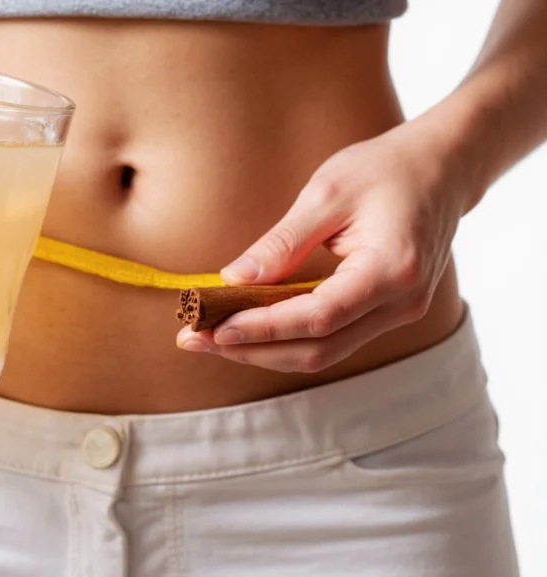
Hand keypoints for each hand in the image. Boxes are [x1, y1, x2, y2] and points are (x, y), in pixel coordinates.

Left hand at [177, 119, 478, 371]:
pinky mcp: (387, 312)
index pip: (319, 317)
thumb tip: (235, 279)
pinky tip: (248, 329)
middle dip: (251, 349)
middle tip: (193, 339)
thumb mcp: (328, 192)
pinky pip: (333, 338)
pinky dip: (288, 338)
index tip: (214, 329)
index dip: (263, 328)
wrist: (443, 166)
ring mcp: (399, 313)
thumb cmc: (386, 168)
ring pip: (324, 351)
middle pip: (319, 348)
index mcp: (391, 270)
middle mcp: (402, 303)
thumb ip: (282, 242)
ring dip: (265, 350)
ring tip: (209, 339)